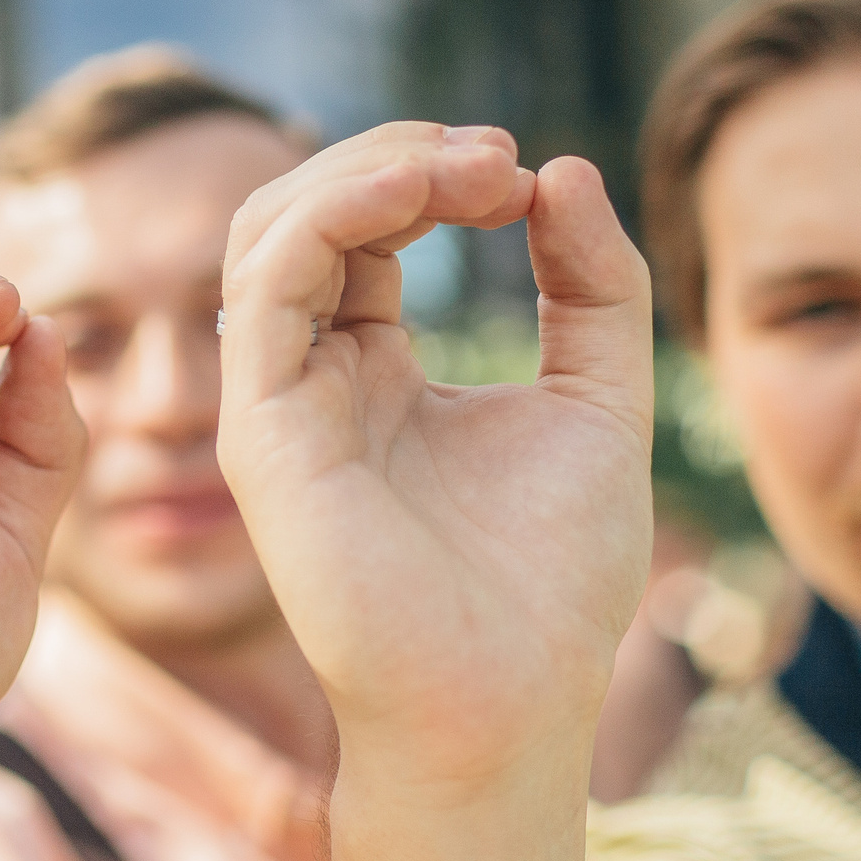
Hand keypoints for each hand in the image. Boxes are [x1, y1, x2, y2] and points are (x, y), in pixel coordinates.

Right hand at [213, 123, 653, 797]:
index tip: (527, 176)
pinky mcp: (262, 429)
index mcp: (371, 370)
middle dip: (396, 156)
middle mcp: (308, 378)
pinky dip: (335, 212)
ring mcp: (275, 401)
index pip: (362, 229)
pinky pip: (267, 283)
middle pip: (299, 210)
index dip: (433, 176)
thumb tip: (561, 169)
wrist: (511, 704)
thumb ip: (592, 287)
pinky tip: (418, 191)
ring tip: (470, 166)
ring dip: (365, 170)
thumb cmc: (550, 585)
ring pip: (267, 230)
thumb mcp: (599, 401)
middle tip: (498, 158)